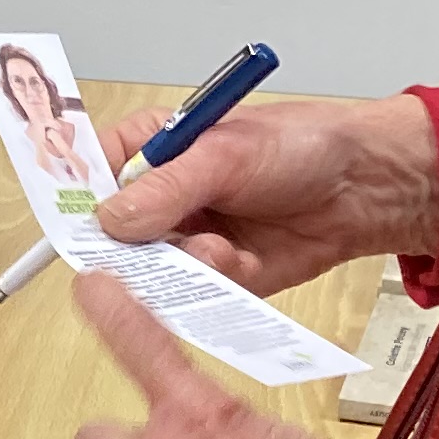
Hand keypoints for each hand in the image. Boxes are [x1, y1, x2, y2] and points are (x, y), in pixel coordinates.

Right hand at [92, 92, 438, 294]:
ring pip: (153, 268)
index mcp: (153, 148)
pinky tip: (244, 260)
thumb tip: (109, 219)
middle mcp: (164, 195)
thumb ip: (165, 188)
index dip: (76, 197)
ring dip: (184, 265)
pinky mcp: (219, 273)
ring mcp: (189, 236)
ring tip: (220, 249)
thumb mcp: (226, 156)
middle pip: (113, 232)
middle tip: (155, 249)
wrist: (364, 188)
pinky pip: (194, 291)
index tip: (74, 223)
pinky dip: (216, 280)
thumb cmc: (300, 147)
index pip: (91, 171)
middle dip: (134, 247)